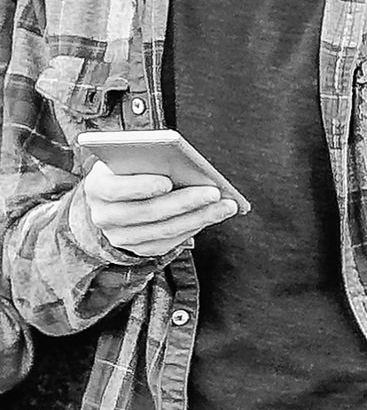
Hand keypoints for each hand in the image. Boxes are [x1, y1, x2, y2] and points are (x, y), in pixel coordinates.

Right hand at [71, 164, 236, 258]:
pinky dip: (195, 226)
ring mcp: (122, 236)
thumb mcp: (126, 162)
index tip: (167, 181)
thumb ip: (144, 161)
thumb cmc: (126, 173)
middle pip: (148, 211)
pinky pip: (172, 240)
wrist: (112, 203)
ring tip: (225, 205)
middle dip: (184, 202)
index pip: (115, 189)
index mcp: (96, 188)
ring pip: (165, 229)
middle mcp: (105, 216)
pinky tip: (214, 215)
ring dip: (200, 217)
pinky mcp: (141, 248)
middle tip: (213, 192)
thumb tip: (180, 163)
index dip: (141, 186)